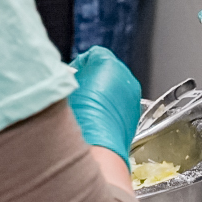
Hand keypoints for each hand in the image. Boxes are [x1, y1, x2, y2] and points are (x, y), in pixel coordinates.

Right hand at [68, 46, 140, 167]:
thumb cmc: (80, 114)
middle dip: (91, 80)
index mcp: (108, 62)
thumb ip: (71, 73)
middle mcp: (125, 77)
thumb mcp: (66, 85)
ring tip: (86, 108)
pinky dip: (110, 108)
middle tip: (76, 93)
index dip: (78, 67)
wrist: (98, 145)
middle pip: (106, 72)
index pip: (91, 56)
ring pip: (115, 89)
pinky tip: (97, 119)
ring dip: (101, 94)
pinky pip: (120, 105)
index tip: (70, 78)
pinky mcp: (135, 114)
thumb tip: (71, 76)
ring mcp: (133, 96)